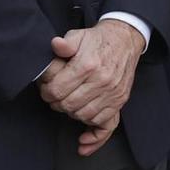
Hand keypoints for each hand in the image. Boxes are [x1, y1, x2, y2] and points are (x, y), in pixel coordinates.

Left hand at [39, 20, 144, 135]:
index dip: (46, 92)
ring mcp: (112, 93)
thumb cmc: (97, 40)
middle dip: (56, 104)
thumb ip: (65, 43)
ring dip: (71, 113)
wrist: (125, 40)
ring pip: (84, 115)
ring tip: (67, 104)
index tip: (44, 89)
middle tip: (53, 98)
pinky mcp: (120, 100)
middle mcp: (102, 81)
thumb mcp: (78, 35)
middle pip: (69, 105)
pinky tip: (83, 133)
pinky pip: (104, 123)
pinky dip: (92, 129)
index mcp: (87, 65)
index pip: (57, 90)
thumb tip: (56, 45)